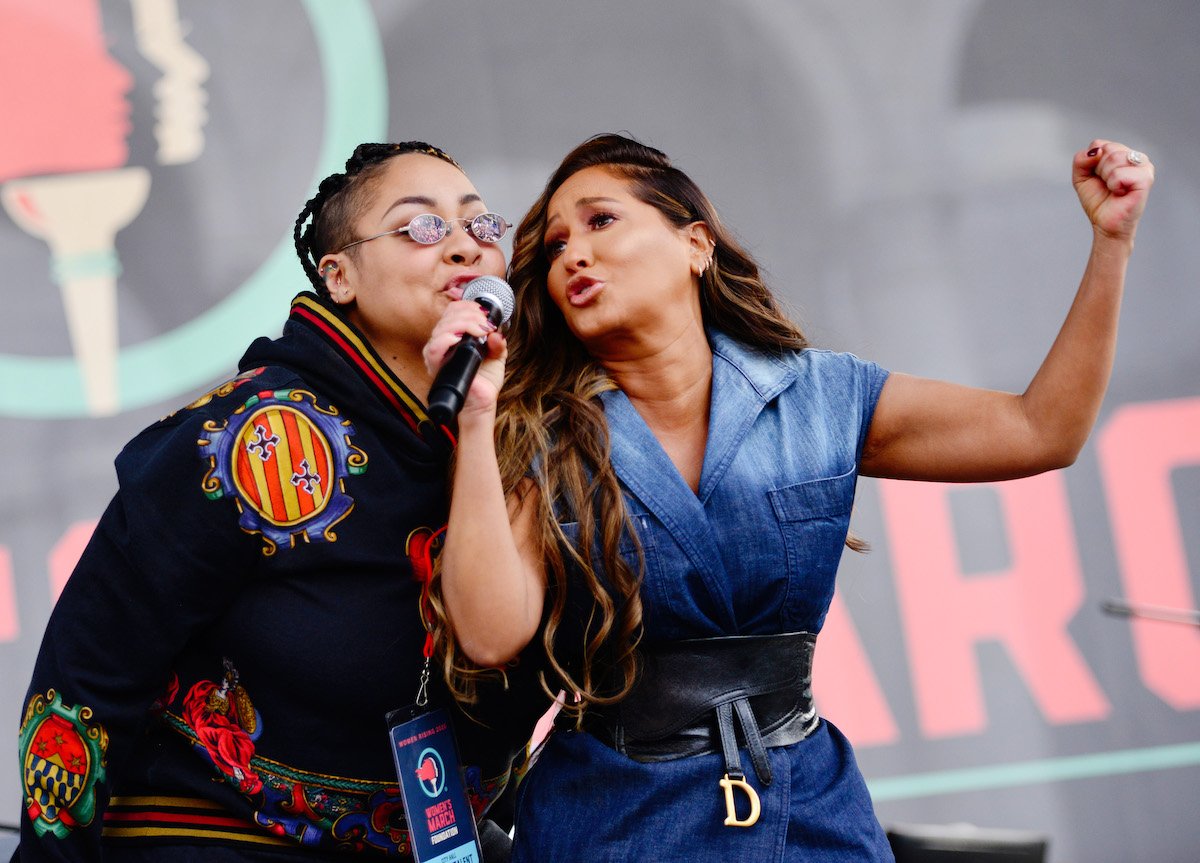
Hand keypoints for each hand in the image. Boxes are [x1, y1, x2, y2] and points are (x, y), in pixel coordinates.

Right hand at [423, 300, 506, 415]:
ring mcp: (437, 353)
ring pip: (442, 327)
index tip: (485, 314)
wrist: (482, 402)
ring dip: (464, 324)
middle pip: (448, 315)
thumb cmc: (485, 380)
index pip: (452, 310)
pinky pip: (434, 347)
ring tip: (481, 331)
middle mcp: (443, 342)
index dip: (468, 306)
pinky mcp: (435, 366)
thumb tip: (496, 333)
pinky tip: (460, 339)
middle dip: (471, 314)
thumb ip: (498, 342)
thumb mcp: (497, 356)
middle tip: (486, 325)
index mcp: (454, 335)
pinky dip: (447, 339)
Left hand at [1074, 139, 1154, 241]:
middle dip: (1099, 171)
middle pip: (1107, 149)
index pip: (1099, 145)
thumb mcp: (1081, 177)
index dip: (1092, 164)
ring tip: (1114, 189)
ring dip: (1106, 178)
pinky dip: (1114, 185)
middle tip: (1107, 185)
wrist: (1105, 224)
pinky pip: (1119, 173)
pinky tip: (1121, 192)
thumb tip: (1095, 152)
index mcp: (1123, 153)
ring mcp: (1144, 166)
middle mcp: (1136, 157)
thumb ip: (1081, 160)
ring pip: (1114, 158)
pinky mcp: (1146, 178)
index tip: (1099, 178)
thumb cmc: (1098, 201)